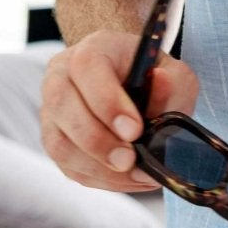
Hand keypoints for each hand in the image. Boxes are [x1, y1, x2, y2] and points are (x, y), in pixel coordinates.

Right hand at [39, 30, 200, 192]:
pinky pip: (67, 165)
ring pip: (60, 142)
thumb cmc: (153, 78)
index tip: (134, 130)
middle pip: (64, 106)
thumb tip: (160, 82)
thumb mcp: (174, 73)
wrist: (133, 84)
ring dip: (97, 165)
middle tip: (129, 160)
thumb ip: (172, 82)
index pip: (87, 68)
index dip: (107, 102)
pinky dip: (97, 177)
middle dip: (98, 141)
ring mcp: (53, 110)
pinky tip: (125, 178)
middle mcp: (62, 76)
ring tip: (133, 174)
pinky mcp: (55, 140)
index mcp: (92, 49)